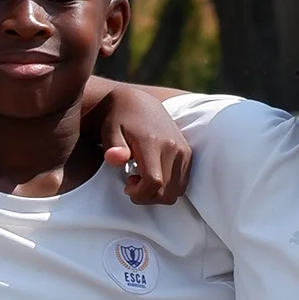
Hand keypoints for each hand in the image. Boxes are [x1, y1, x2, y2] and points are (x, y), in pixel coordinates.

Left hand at [92, 84, 189, 203]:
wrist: (137, 103)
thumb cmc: (118, 120)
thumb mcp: (110, 131)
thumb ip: (113, 147)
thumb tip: (114, 158)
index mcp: (153, 142)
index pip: (154, 182)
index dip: (139, 193)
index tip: (127, 185)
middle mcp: (173, 147)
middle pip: (166, 192)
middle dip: (147, 196)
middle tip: (132, 182)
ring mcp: (184, 151)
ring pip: (177, 191)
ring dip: (158, 193)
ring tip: (142, 178)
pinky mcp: (188, 154)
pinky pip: (182, 184)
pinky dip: (168, 187)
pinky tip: (153, 175)